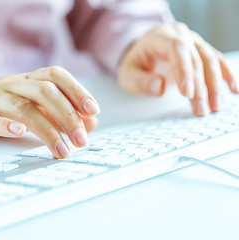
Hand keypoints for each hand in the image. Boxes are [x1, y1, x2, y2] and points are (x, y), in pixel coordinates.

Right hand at [0, 66, 99, 157]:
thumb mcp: (27, 106)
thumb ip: (56, 113)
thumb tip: (89, 124)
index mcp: (26, 80)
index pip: (56, 75)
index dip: (77, 90)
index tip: (93, 111)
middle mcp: (11, 85)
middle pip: (44, 91)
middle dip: (68, 116)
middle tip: (81, 140)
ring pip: (22, 107)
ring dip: (47, 129)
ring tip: (62, 149)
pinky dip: (5, 125)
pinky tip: (19, 133)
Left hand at [118, 22, 238, 115]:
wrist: (142, 52)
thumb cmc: (135, 64)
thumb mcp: (127, 73)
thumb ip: (140, 81)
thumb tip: (158, 87)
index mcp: (160, 37)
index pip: (176, 49)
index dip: (183, 71)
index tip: (186, 94)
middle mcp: (181, 35)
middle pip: (195, 59)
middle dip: (200, 87)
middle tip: (201, 110)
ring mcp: (194, 42)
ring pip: (210, 61)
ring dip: (215, 86)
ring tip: (216, 107)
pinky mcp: (202, 51)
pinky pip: (218, 62)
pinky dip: (227, 76)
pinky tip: (234, 90)